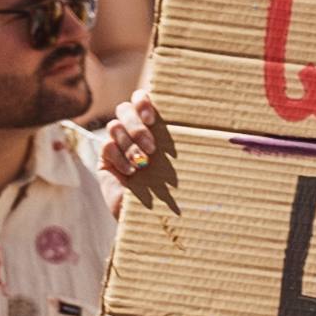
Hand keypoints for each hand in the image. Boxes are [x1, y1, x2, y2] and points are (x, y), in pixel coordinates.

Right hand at [98, 86, 180, 210]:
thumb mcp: (176, 163)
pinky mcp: (104, 160)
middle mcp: (131, 131)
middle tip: (152, 147)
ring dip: (130, 143)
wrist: (149, 217)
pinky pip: (106, 146)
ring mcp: (116, 144)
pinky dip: (120, 158)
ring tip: (143, 164)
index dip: (143, 102)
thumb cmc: (171, 190)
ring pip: (114, 126)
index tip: (153, 118)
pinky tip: (130, 172)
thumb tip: (211, 130)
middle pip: (124, 109)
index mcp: (150, 125)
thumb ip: (179, 144)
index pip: (140, 98)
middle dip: (137, 126)